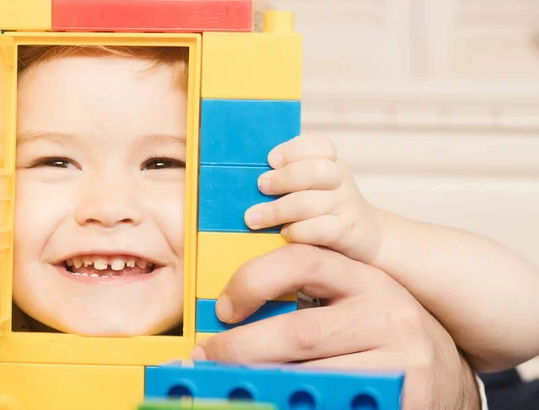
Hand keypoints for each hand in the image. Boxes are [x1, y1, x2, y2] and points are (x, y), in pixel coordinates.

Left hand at [191, 244, 480, 409]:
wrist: (447, 373)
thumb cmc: (387, 333)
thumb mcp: (356, 300)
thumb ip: (312, 297)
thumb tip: (237, 311)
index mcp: (366, 279)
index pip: (302, 262)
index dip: (253, 281)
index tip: (223, 308)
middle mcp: (386, 313)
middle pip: (299, 332)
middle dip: (242, 349)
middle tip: (209, 358)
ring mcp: (401, 362)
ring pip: (314, 378)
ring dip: (263, 385)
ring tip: (231, 386)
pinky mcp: (406, 400)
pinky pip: (338, 404)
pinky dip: (299, 405)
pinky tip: (277, 401)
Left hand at [246, 132, 382, 263]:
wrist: (366, 237)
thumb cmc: (326, 208)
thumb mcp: (314, 185)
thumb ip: (290, 176)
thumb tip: (248, 174)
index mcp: (331, 163)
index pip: (320, 145)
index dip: (293, 150)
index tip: (270, 160)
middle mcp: (341, 180)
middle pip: (315, 171)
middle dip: (283, 178)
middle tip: (260, 186)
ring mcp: (345, 206)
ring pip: (311, 203)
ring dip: (277, 210)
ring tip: (253, 218)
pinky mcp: (347, 232)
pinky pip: (321, 229)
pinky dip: (298, 231)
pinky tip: (284, 233)